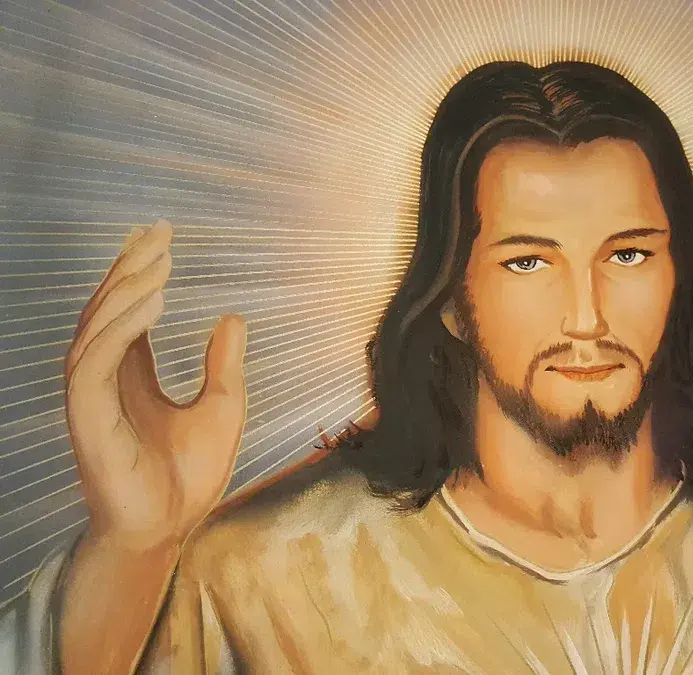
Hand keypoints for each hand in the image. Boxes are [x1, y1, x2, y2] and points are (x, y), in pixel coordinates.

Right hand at [64, 220, 246, 551]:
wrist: (172, 529)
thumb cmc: (190, 476)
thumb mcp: (223, 407)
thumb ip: (223, 363)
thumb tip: (233, 315)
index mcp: (130, 377)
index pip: (127, 313)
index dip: (137, 274)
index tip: (158, 236)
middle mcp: (106, 381)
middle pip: (107, 310)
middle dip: (129, 268)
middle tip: (157, 231)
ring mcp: (93, 399)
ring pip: (95, 329)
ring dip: (123, 290)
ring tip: (158, 259)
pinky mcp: (88, 420)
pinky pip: (94, 362)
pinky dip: (119, 329)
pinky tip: (151, 301)